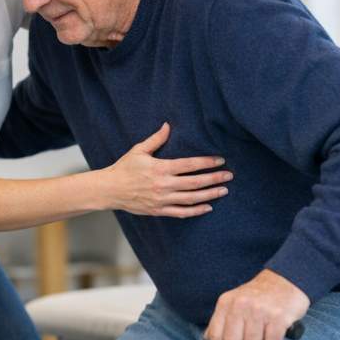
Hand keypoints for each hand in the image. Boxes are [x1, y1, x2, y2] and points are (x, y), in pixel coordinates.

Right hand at [100, 123, 231, 217]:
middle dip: (214, 179)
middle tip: (229, 176)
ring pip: (191, 199)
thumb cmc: (124, 168)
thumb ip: (156, 139)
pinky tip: (208, 207)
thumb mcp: (139, 150)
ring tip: (224, 191)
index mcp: (160, 168)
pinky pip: (181, 213)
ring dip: (209, 195)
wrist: (110, 189)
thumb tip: (168, 125)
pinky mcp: (159, 211)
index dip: (207, 163)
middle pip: (195, 182)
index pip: (189, 165)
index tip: (220, 160)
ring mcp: (162, 200)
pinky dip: (196, 211)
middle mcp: (163, 185)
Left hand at [204, 269, 309, 339]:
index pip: (216, 335)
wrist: (286, 280)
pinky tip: (276, 331)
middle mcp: (240, 305)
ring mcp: (259, 310)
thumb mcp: (234, 301)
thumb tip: (209, 339)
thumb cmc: (260, 295)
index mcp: (226, 302)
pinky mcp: (278, 316)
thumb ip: (221, 320)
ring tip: (264, 333)